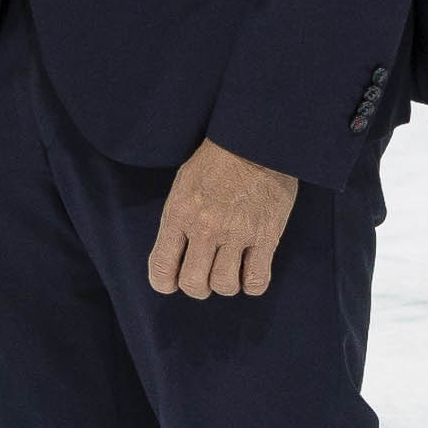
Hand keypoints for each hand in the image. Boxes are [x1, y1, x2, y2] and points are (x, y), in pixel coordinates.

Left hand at [146, 142, 296, 300]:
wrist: (257, 140)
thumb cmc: (218, 159)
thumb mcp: (184, 184)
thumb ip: (178, 219)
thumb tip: (177, 252)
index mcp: (180, 213)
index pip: (161, 267)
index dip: (164, 283)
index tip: (171, 282)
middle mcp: (205, 228)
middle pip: (193, 284)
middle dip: (197, 287)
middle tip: (204, 277)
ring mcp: (237, 234)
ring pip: (224, 285)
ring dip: (225, 285)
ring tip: (229, 271)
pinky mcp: (266, 236)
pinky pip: (256, 280)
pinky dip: (251, 284)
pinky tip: (250, 273)